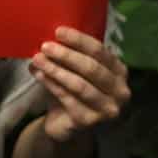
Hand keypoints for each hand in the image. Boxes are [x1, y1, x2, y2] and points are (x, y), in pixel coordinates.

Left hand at [28, 26, 130, 142]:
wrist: (67, 125)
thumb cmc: (73, 93)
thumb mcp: (77, 71)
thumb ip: (73, 55)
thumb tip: (52, 37)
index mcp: (119, 71)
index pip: (100, 51)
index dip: (79, 40)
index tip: (58, 31)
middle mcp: (119, 91)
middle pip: (91, 68)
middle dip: (66, 55)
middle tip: (45, 46)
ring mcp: (106, 108)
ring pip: (79, 84)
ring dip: (55, 70)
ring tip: (37, 59)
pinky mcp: (89, 121)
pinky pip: (67, 98)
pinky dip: (51, 84)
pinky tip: (39, 75)